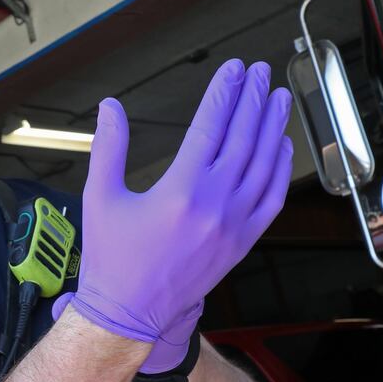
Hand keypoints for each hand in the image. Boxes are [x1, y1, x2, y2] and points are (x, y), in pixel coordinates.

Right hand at [52, 60, 292, 361]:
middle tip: (258, 72)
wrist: (129, 312)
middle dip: (252, 100)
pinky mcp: (241, 243)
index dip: (223, 93)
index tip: (232, 69)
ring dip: (272, 127)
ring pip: (263, 166)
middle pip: (243, 139)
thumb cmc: (112, 258)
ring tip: (276, 97)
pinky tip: (282, 148)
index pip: (210, 127)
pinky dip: (280, 171)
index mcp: (180, 190)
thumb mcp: (100, 197)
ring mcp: (233, 225)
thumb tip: (109, 107)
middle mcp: (214, 204)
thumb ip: (109, 147)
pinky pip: (271, 200)